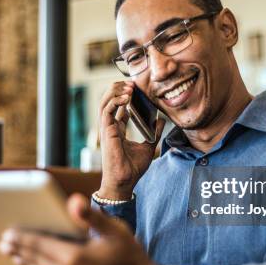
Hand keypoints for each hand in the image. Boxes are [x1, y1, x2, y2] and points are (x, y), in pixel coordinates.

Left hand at [0, 193, 166, 264]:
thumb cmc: (132, 261)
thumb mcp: (115, 232)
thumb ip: (91, 216)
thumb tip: (73, 200)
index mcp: (74, 257)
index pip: (38, 245)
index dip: (21, 238)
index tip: (8, 233)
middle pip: (35, 260)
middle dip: (18, 250)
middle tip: (4, 243)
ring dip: (26, 264)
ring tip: (16, 256)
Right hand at [98, 81, 165, 199]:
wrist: (125, 181)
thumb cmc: (133, 168)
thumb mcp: (148, 146)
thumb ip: (153, 132)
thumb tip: (161, 120)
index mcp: (117, 130)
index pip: (117, 107)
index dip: (125, 95)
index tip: (136, 88)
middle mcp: (110, 127)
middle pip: (108, 101)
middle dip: (119, 89)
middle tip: (132, 83)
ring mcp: (106, 129)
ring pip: (104, 102)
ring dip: (116, 91)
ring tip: (129, 87)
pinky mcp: (106, 131)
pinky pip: (106, 110)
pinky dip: (115, 101)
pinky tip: (126, 97)